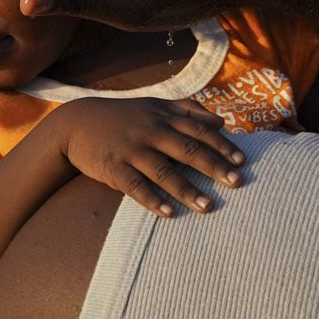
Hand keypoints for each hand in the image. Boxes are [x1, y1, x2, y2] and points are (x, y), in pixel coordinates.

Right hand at [52, 97, 244, 215]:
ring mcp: (131, 150)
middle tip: (236, 183)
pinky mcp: (113, 167)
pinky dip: (152, 199)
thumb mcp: (154, 105)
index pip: (197, 130)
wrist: (76, 123)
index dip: (221, 145)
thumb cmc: (123, 116)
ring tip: (208, 206)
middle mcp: (150, 131)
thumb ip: (188, 110)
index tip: (242, 161)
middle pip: (186, 149)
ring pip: (163, 171)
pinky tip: (169, 213)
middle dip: (212, 166)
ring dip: (187, 189)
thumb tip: (222, 123)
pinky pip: (135, 186)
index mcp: (162, 116)